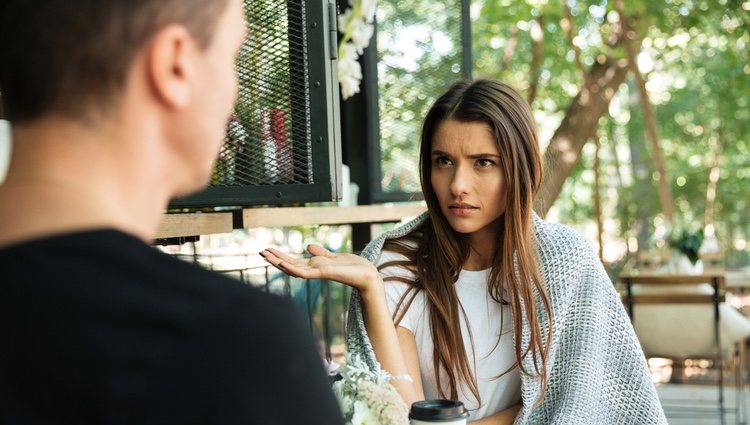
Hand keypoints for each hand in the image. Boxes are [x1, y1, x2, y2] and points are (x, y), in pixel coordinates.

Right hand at [260, 245, 381, 292]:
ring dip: (279, 262)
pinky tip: (283, 264)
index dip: (281, 256)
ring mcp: (318, 273)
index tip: (268, 250)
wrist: (368, 275)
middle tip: (260, 252)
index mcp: (316, 266)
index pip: (294, 261)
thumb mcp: (335, 256)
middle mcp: (314, 271)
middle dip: (275, 259)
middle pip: (290, 265)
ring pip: (293, 269)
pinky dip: (293, 268)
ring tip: (266, 255)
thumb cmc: (354, 268)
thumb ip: (321, 253)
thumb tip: (309, 246)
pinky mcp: (324, 274)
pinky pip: (305, 273)